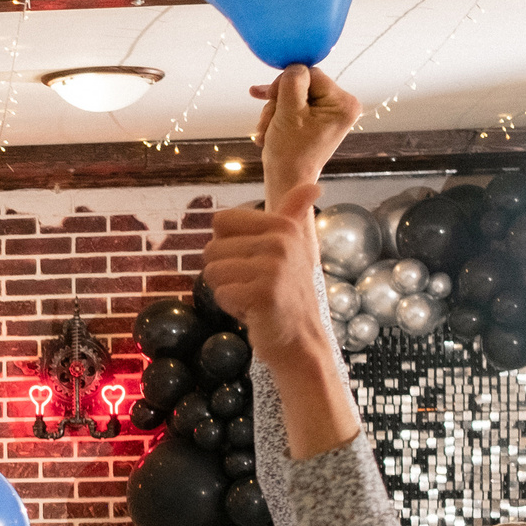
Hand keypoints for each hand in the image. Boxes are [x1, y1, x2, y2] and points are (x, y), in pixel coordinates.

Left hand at [202, 181, 331, 374]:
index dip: (226, 247)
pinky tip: (254, 311)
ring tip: (253, 297)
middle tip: (253, 285)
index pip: (220, 222)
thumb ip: (294, 214)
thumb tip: (314, 185)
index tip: (251, 262)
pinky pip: (220, 294)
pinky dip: (231, 308)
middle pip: (211, 249)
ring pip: (211, 272)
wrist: (300, 339)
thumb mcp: (294, 247)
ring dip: (227, 290)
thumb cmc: (287, 292)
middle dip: (224, 273)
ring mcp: (273, 267)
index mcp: (282, 226)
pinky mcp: (263, 293)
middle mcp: (280, 241)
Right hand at [250, 64, 360, 196]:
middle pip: (303, 85)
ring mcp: (331, 113)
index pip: (311, 74)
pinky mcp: (319, 119)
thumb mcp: (288, 113)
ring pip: (295, 95)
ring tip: (267, 131)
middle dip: (279, 101)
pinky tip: (267, 125)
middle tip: (267, 121)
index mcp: (343, 103)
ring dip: (275, 111)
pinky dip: (279, 115)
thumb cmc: (289, 152)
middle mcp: (343, 105)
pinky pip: (295, 106)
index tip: (269, 98)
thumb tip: (293, 66)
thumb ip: (291, 83)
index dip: (286, 83)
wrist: (287, 182)